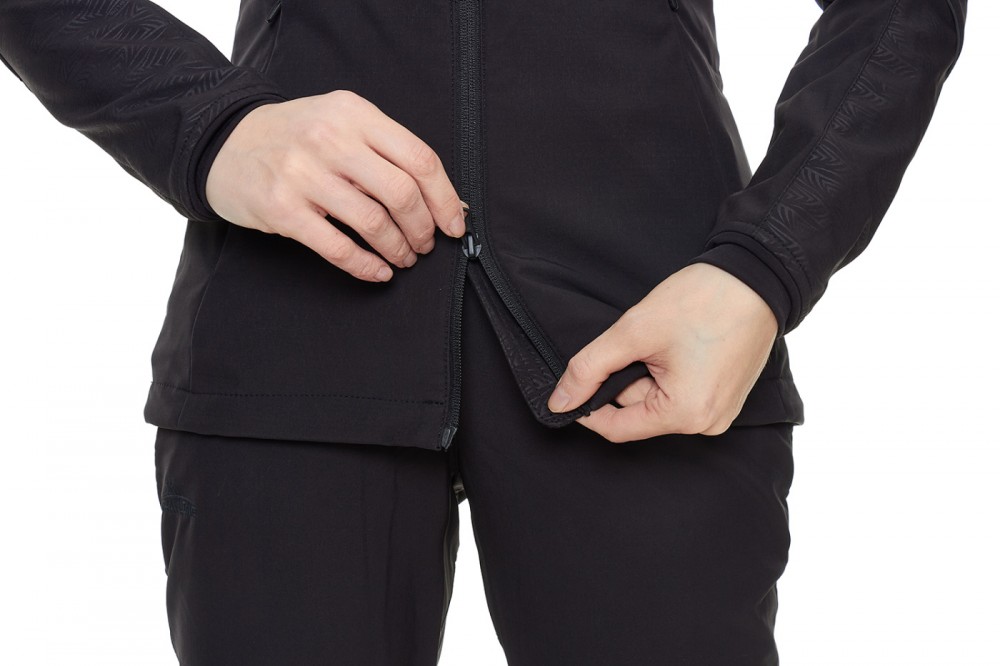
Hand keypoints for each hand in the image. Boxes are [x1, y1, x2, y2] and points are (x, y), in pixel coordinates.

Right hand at [205, 89, 466, 281]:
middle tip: (425, 245)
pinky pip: (336, 246)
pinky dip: (365, 265)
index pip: (419, 159)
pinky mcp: (281, 208)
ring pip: (373, 222)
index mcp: (355, 114)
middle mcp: (330, 139)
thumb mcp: (341, 122)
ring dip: (398, 249)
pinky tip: (377, 271)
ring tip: (403, 258)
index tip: (455, 225)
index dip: (445, 199)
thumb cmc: (295, 136)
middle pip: (402, 193)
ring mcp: (303, 174)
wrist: (224, 141)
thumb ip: (386, 152)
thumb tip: (445, 201)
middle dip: (423, 228)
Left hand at [546, 262, 778, 441]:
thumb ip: (589, 369)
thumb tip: (559, 401)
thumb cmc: (703, 301)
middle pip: (639, 412)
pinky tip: (679, 344)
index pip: (617, 428)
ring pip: (657, 401)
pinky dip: (667, 372)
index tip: (576, 380)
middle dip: (627, 378)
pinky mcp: (725, 396)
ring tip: (665, 339)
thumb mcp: (633, 332)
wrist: (756, 276)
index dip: (589, 405)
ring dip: (648, 372)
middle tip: (639, 341)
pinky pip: (680, 393)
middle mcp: (707, 424)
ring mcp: (720, 411)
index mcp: (687, 415)